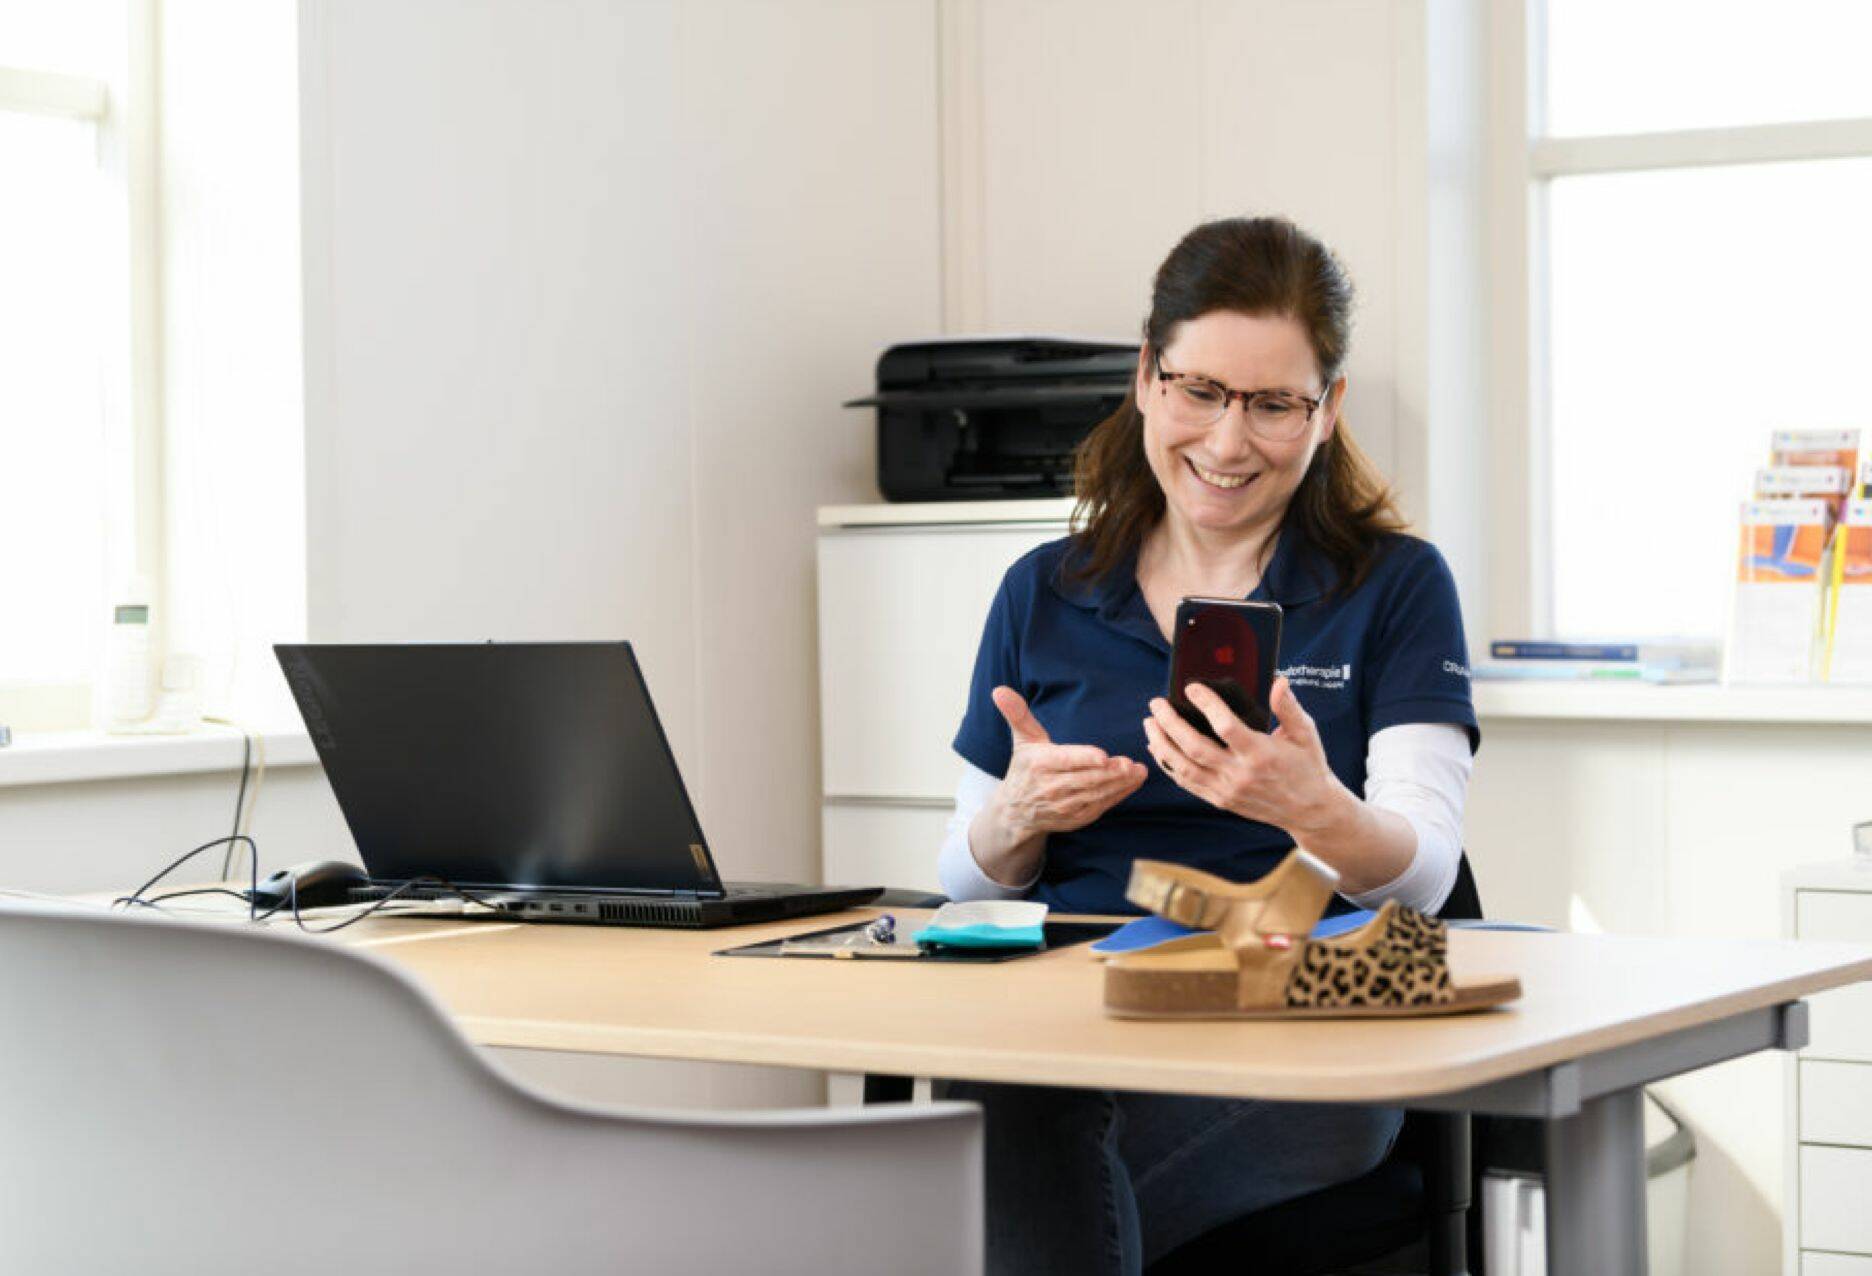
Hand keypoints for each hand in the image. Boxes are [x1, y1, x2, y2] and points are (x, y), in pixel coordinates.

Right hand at [989, 686, 1146, 839]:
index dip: (1085, 759)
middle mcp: (1051, 788)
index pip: (1065, 760)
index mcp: (1040, 764)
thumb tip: (999, 690)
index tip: (1104, 755)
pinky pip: (1100, 807)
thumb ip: (1017, 714)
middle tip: (1131, 763)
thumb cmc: (1024, 769)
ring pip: (1095, 795)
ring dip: (1119, 784)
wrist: (1015, 811)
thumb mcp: (1021, 740)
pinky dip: (1118, 796)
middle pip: (1085, 779)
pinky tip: (1133, 783)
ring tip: (1139, 772)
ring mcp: (1064, 806)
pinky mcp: (1076, 818)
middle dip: (1110, 773)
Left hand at [1142, 677, 1353, 835]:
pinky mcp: (1220, 800)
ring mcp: (1227, 790)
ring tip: (1149, 723)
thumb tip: (1278, 681)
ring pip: (1183, 767)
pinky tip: (1157, 747)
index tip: (1191, 687)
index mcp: (1261, 754)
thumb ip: (1289, 708)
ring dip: (1161, 743)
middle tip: (1156, 703)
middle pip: (1194, 747)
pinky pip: (1186, 782)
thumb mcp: (1306, 734)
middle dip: (1170, 723)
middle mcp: (1240, 774)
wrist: (1310, 810)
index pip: (1226, 726)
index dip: (1206, 704)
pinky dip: (1168, 764)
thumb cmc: (1308, 766)